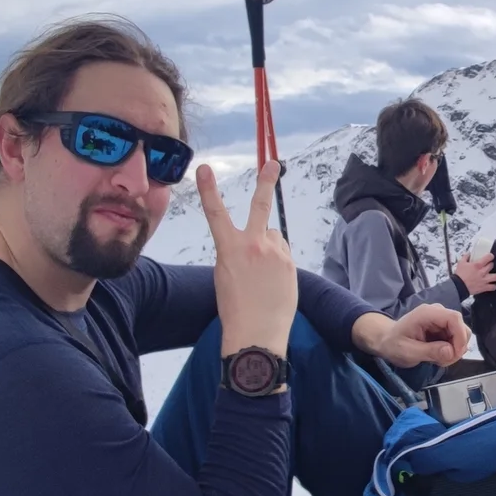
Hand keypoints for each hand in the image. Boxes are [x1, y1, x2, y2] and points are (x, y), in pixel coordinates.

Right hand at [198, 161, 297, 354]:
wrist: (256, 332)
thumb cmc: (234, 308)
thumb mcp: (224, 275)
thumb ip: (237, 253)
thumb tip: (254, 244)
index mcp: (229, 248)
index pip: (215, 213)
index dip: (209, 189)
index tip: (205, 168)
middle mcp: (253, 245)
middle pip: (260, 206)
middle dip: (266, 182)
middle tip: (273, 164)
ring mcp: (275, 253)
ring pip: (273, 237)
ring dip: (269, 246)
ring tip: (263, 274)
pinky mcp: (290, 263)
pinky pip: (283, 253)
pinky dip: (278, 261)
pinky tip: (273, 281)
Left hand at [353, 303, 469, 368]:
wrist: (386, 341)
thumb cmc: (393, 345)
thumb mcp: (407, 352)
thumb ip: (429, 351)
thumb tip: (451, 352)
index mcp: (427, 313)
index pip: (454, 318)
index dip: (460, 336)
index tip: (454, 355)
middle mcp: (437, 313)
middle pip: (461, 327)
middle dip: (457, 347)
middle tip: (442, 362)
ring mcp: (441, 320)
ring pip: (461, 335)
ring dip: (453, 351)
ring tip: (437, 359)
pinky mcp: (443, 328)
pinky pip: (456, 339)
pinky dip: (450, 351)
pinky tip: (437, 356)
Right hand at [453, 249, 495, 296]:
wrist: (458, 287)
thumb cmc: (459, 275)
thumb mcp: (461, 263)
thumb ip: (465, 257)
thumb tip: (468, 253)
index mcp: (477, 265)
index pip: (489, 257)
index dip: (491, 256)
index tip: (490, 257)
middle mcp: (483, 272)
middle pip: (492, 265)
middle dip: (491, 264)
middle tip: (489, 265)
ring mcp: (484, 280)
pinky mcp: (484, 287)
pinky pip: (493, 287)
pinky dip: (493, 286)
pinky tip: (492, 284)